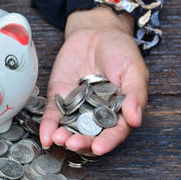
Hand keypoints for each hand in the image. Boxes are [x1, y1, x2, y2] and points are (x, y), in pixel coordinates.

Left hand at [40, 6, 147, 155]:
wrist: (96, 32)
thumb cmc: (120, 51)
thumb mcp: (133, 70)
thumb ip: (135, 94)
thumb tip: (135, 119)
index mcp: (119, 110)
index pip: (114, 131)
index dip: (108, 142)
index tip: (99, 147)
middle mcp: (97, 113)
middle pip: (90, 134)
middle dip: (81, 142)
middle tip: (72, 144)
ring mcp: (77, 106)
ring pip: (70, 127)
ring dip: (63, 137)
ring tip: (58, 139)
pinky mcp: (60, 97)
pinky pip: (54, 114)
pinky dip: (48, 125)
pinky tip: (45, 135)